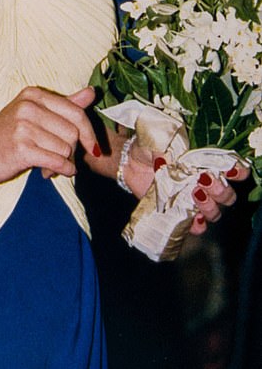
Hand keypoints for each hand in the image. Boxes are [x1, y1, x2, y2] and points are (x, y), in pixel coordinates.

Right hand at [0, 85, 98, 186]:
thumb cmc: (4, 137)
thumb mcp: (32, 115)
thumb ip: (64, 104)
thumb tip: (91, 92)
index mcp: (33, 94)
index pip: (76, 112)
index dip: (88, 133)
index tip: (92, 147)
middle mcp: (28, 106)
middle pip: (73, 132)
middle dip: (73, 150)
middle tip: (60, 159)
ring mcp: (23, 126)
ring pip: (66, 148)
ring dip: (63, 163)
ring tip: (48, 166)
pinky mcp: (20, 148)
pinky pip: (56, 161)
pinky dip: (61, 170)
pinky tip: (50, 173)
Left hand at [125, 142, 249, 232]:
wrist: (130, 162)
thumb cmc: (149, 147)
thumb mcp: (158, 141)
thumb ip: (166, 149)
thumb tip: (167, 161)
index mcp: (205, 163)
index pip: (231, 169)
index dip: (237, 171)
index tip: (231, 170)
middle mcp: (204, 183)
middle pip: (227, 195)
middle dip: (221, 190)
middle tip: (204, 180)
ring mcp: (193, 200)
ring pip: (214, 212)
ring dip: (209, 206)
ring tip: (194, 195)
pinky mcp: (180, 213)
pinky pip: (196, 226)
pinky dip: (197, 225)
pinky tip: (193, 218)